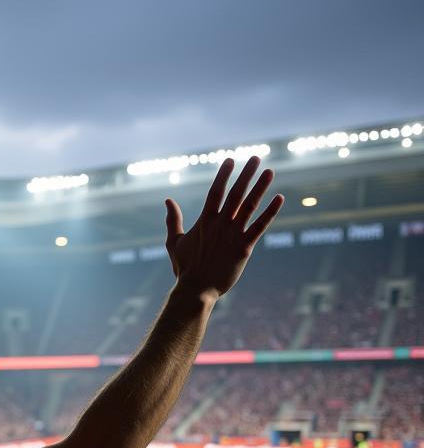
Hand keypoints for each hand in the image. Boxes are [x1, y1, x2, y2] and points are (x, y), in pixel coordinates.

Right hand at [165, 156, 283, 299]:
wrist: (195, 290)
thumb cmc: (184, 268)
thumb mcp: (174, 242)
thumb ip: (173, 220)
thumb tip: (168, 201)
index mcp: (204, 222)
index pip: (215, 192)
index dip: (223, 175)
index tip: (230, 160)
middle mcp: (220, 225)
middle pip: (235, 194)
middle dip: (246, 175)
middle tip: (256, 157)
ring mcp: (233, 236)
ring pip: (249, 206)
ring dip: (260, 187)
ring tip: (270, 171)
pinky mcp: (244, 249)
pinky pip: (259, 227)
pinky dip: (270, 213)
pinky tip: (279, 198)